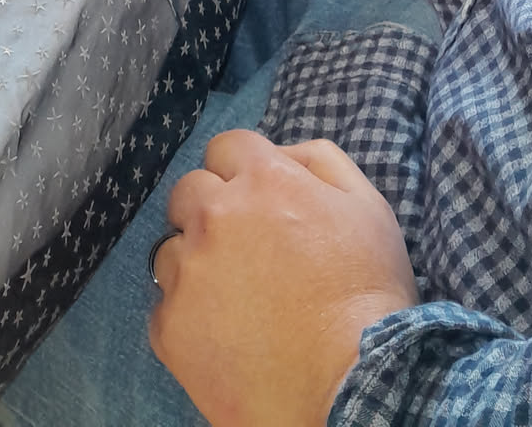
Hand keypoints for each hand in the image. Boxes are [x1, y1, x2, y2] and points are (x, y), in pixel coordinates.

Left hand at [150, 129, 417, 426]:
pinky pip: (165, 306)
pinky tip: (225, 333)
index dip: (243, 171)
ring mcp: (187, 273)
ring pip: (172, 249)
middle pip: (189, 190)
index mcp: (262, 179)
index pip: (227, 147)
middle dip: (212, 208)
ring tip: (236, 298)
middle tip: (245, 249)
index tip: (258, 201)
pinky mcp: (170, 327)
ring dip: (196, 262)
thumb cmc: (366, 292)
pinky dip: (188, 315)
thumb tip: (280, 153)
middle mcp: (215, 216)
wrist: (348, 384)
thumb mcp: (365, 205)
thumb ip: (318, 160)